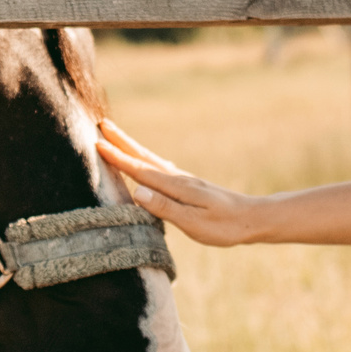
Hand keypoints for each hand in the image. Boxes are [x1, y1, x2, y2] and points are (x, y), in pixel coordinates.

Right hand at [96, 119, 265, 247]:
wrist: (253, 218)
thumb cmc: (225, 226)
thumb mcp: (194, 223)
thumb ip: (166, 208)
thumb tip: (138, 191)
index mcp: (177, 187)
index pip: (140, 170)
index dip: (118, 158)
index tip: (98, 144)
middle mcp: (179, 179)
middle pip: (144, 157)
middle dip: (122, 142)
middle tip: (101, 125)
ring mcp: (184, 181)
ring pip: (151, 160)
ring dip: (132, 148)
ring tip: (116, 138)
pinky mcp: (189, 186)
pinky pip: (160, 168)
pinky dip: (147, 160)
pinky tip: (147, 162)